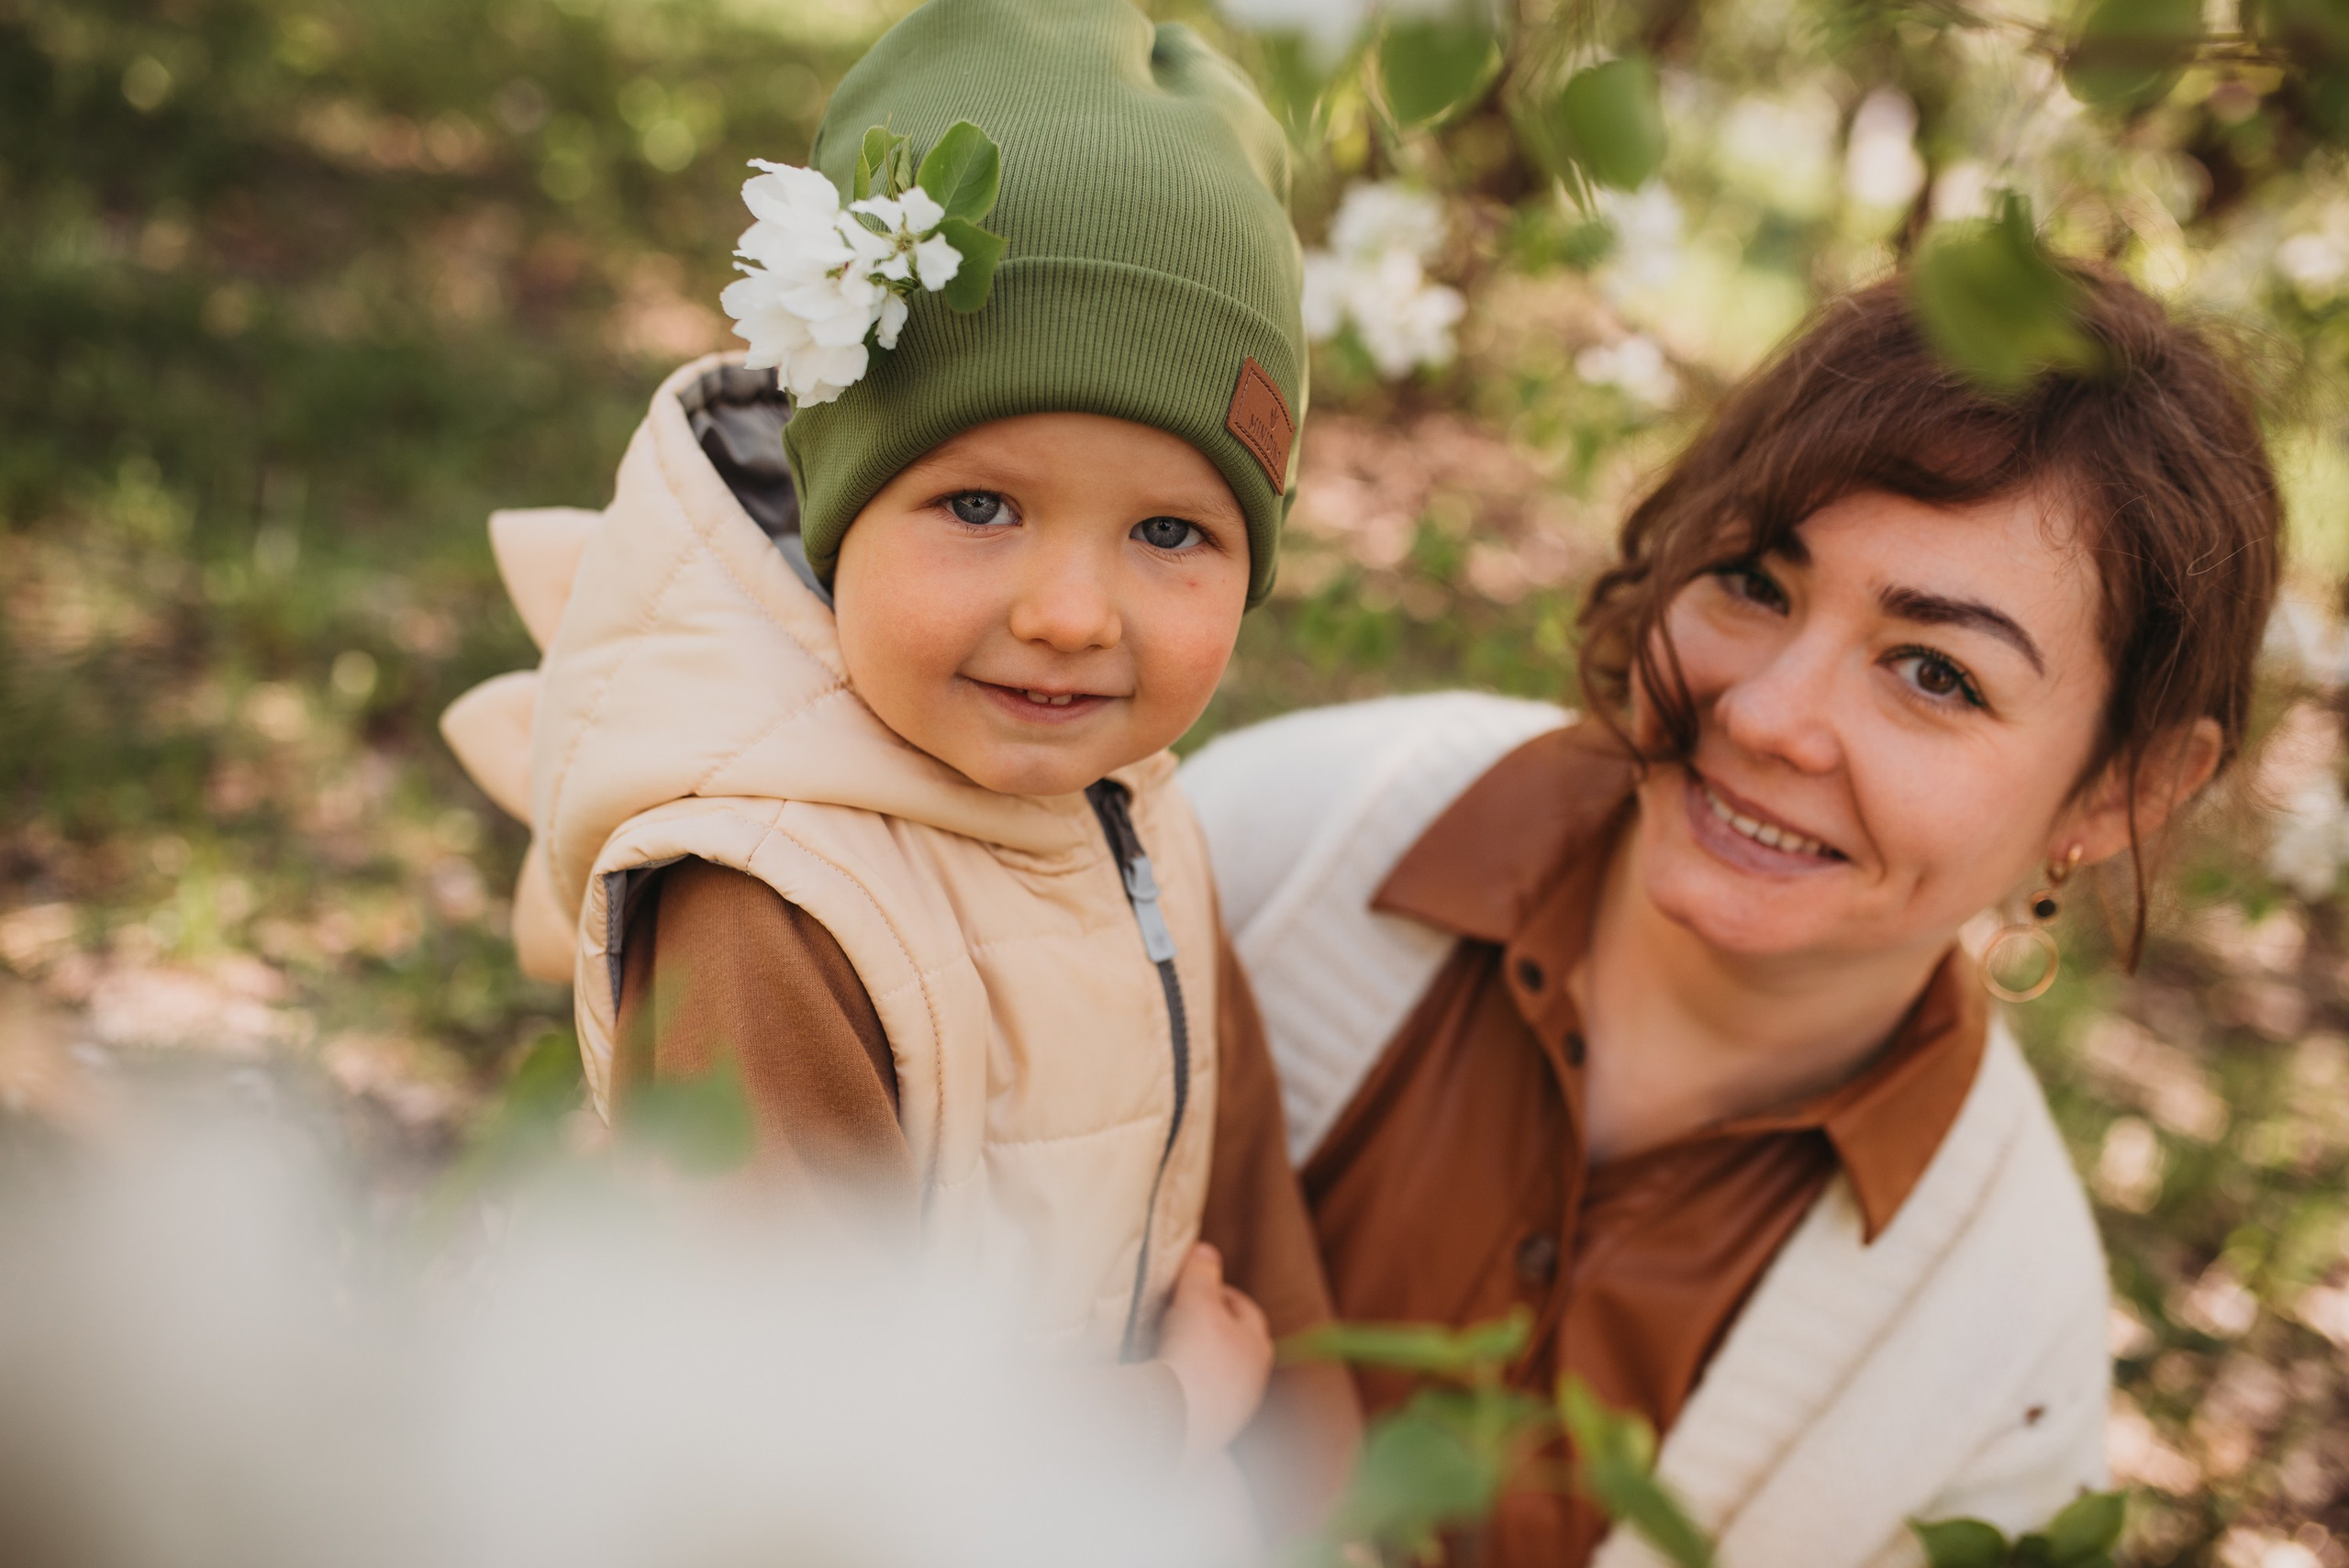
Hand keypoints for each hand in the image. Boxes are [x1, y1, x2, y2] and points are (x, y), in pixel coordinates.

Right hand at [1156, 1242, 1273, 1459]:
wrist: (1175, 1421)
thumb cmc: (1193, 1355)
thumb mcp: (1196, 1300)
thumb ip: (1202, 1273)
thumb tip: (1206, 1251)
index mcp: (1258, 1347)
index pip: (1246, 1311)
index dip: (1223, 1293)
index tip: (1200, 1285)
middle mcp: (1252, 1382)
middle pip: (1234, 1345)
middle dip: (1213, 1327)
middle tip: (1184, 1314)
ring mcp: (1231, 1411)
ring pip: (1218, 1376)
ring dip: (1199, 1359)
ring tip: (1170, 1347)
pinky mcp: (1208, 1431)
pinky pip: (1199, 1399)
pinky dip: (1186, 1386)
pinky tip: (1165, 1380)